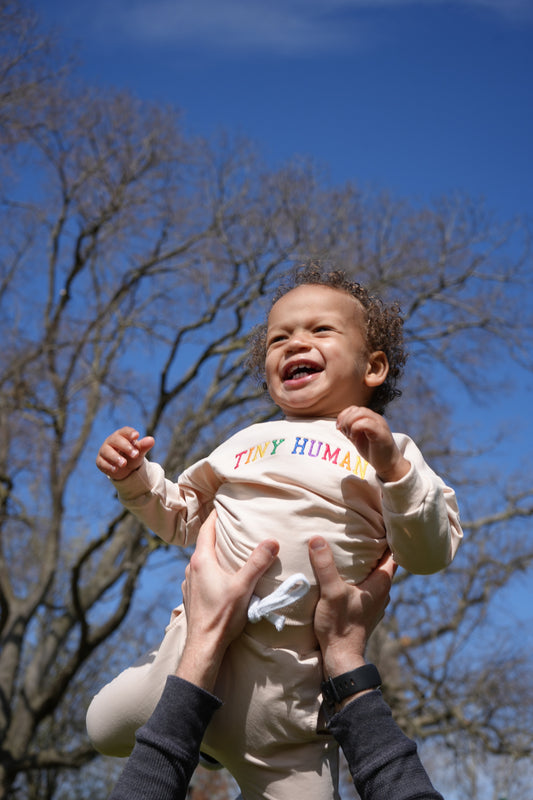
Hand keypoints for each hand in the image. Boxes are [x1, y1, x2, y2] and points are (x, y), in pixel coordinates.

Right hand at [96, 426, 154, 480]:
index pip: (125, 431)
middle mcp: (111, 441)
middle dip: (125, 446)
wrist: (125, 468)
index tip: (137, 436)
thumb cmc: (132, 455)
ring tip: (124, 464)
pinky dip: (108, 466)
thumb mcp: (139, 451)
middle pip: (116, 440)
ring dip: (115, 457)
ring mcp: (104, 450)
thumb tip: (151, 440)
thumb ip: (144, 446)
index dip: (130, 433)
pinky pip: (102, 462)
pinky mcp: (100, 461)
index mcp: (122, 435)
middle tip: (135, 454)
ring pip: (107, 451)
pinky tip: (115, 470)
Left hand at [177, 511, 278, 690]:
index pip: (206, 529)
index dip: (215, 516)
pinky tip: (222, 577)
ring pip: (202, 561)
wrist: (204, 646)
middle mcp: (191, 569)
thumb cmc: (223, 615)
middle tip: (232, 526)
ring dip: (214, 554)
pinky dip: (211, 569)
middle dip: (217, 534)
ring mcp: (189, 583)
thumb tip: (272, 540)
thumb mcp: (244, 586)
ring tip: (229, 550)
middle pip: (204, 544)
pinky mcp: (191, 597)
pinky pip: (201, 575)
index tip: (224, 506)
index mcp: (201, 561)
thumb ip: (258, 563)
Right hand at [308, 537, 396, 678]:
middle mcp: (383, 592)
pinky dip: (362, 576)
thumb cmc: (339, 625)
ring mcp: (375, 603)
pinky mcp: (365, 611)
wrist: (340, 658)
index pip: (394, 553)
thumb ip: (325, 565)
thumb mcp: (331, 592)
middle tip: (365, 527)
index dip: (392, 536)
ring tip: (356, 546)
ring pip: (376, 575)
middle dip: (377, 546)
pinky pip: (368, 586)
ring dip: (369, 563)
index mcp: (381, 583)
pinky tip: (349, 573)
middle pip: (385, 562)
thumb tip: (316, 538)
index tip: (382, 520)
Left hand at [336, 406, 409, 481]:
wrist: (388, 465)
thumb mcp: (358, 438)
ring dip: (350, 423)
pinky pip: (366, 423)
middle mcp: (376, 419)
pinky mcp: (381, 433)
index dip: (343, 416)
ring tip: (351, 436)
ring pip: (361, 412)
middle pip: (357, 409)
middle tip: (345, 434)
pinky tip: (354, 438)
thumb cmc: (374, 452)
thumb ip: (350, 430)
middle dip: (345, 420)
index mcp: (371, 419)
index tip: (339, 428)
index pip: (354, 408)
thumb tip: (339, 424)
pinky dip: (355, 429)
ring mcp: (380, 424)